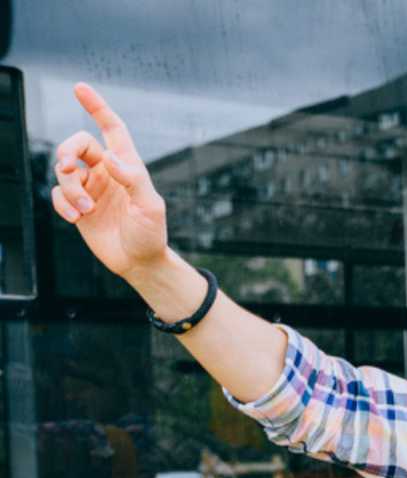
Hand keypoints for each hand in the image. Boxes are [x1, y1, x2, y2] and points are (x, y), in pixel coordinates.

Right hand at [51, 83, 168, 278]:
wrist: (139, 262)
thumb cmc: (151, 233)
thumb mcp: (150, 206)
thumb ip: (133, 179)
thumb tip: (109, 157)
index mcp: (127, 166)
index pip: (111, 129)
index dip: (97, 107)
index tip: (80, 88)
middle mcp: (106, 172)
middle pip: (76, 145)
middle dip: (66, 152)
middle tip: (67, 167)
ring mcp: (90, 188)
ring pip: (63, 171)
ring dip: (69, 189)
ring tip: (85, 211)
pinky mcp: (76, 205)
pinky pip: (56, 194)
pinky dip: (62, 204)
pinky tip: (75, 218)